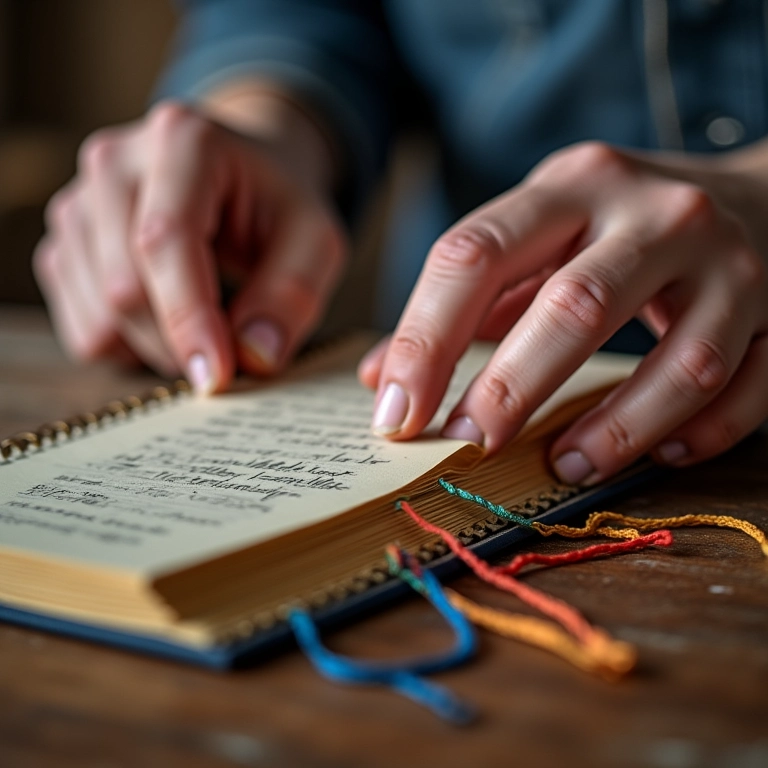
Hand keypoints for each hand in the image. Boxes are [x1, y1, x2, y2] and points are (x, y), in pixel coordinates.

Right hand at [34, 99, 345, 391]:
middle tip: (230, 353)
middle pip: (125, 287)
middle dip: (180, 342)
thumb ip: (293, 295)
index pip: (166, 241)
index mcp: (183, 142)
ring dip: (157, 349)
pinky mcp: (65, 244)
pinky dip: (129, 347)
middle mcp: (114, 163)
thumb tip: (254, 358)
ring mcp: (79, 203)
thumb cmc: (279, 206)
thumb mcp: (315, 241)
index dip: (189, 317)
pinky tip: (167, 319)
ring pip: (100, 316)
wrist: (242, 175)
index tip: (217, 376)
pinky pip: (84, 328)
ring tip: (206, 324)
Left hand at [359, 142, 767, 483]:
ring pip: (679, 361)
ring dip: (614, 429)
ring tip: (562, 464)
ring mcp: (730, 264)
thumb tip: (381, 378)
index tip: (398, 413)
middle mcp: (655, 214)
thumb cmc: (621, 228)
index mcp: (573, 187)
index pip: (475, 254)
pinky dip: (701, 432)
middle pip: (572, 306)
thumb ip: (468, 302)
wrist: (760, 197)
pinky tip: (660, 453)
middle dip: (509, 387)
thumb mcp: (542, 236)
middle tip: (465, 445)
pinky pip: (747, 389)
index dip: (424, 340)